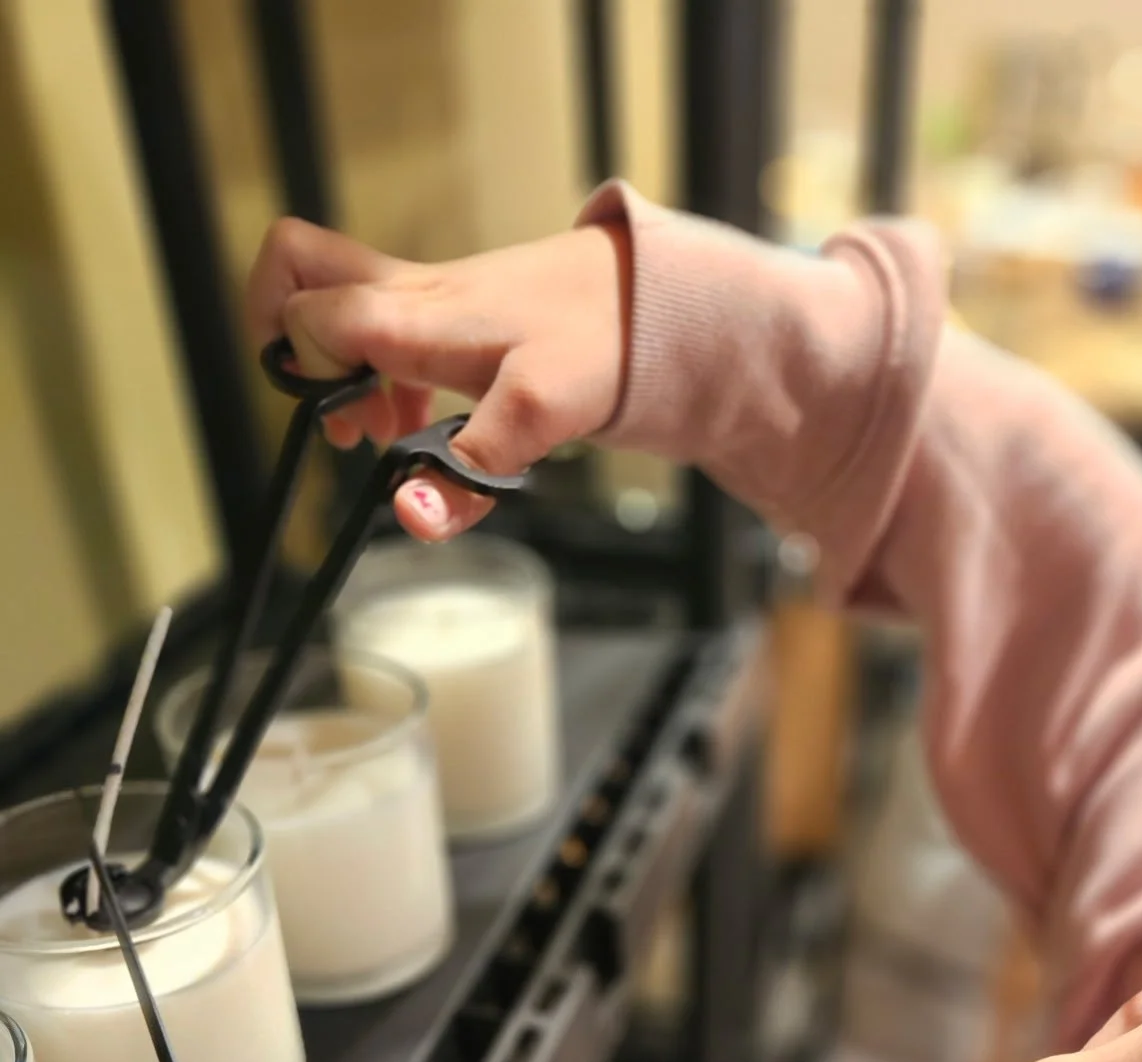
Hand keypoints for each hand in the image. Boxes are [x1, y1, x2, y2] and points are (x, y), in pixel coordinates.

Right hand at [246, 215, 632, 540]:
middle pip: (301, 268)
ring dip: (338, 369)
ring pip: (342, 307)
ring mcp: (435, 306)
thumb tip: (407, 516)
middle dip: (285, 338)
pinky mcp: (460, 324)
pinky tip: (416, 426)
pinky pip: (390, 336)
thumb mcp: (538, 415)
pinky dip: (384, 380)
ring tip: (375, 433)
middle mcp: (414, 299)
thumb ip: (468, 470)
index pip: (307, 311)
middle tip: (327, 410)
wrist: (660, 303)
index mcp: (418, 316)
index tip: (340, 425)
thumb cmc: (604, 339)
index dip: (298, 364)